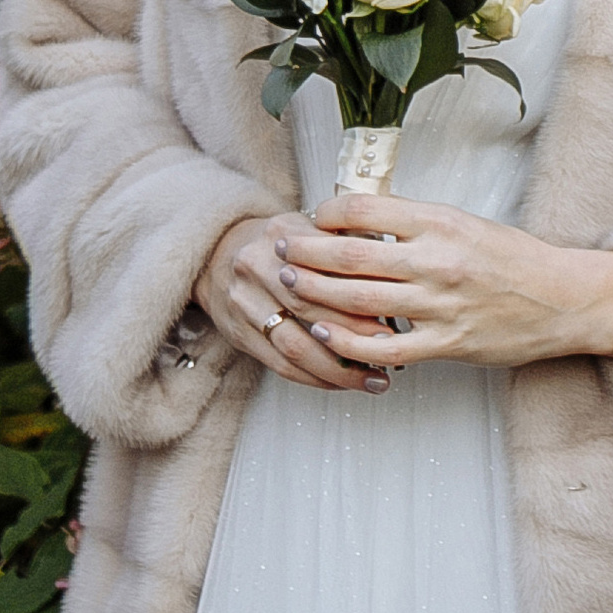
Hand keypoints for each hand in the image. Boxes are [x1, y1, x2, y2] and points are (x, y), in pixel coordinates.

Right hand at [203, 210, 385, 396]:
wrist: (217, 255)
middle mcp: (257, 266)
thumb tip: (395, 279)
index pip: (326, 268)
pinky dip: (315, 378)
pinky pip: (281, 365)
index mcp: (282, 234)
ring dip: (337, 369)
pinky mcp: (238, 334)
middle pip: (310, 308)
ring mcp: (244, 302)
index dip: (361, 298)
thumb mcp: (309, 229)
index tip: (394, 318)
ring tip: (372, 379)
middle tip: (389, 351)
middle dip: (354, 335)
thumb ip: (346, 245)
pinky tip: (342, 383)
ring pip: (295, 345)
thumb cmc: (278, 246)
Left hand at [264, 189, 612, 379]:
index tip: (311, 216)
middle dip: (305, 252)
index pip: (364, 210)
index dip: (326, 213)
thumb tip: (362, 220)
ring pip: (358, 300)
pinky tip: (324, 333)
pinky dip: (348, 341)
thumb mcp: (467, 224)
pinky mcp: (447, 343)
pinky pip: (385, 346)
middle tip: (278, 249)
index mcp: (441, 222)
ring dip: (315, 293)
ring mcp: (441, 305)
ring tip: (290, 285)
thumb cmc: (515, 259)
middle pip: (350, 255)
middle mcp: (437, 260)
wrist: (566, 299)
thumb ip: (417, 224)